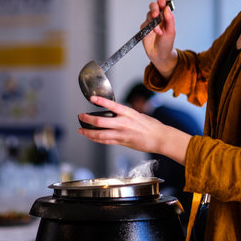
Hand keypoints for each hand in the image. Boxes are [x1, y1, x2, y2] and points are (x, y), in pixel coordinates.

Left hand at [77, 96, 191, 164]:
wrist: (159, 138)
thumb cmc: (150, 126)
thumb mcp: (137, 114)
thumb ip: (124, 114)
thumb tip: (113, 112)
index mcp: (128, 113)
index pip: (112, 105)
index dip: (101, 101)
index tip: (92, 98)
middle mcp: (123, 123)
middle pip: (101, 122)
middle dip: (88, 119)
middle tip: (81, 116)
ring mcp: (122, 134)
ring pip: (100, 134)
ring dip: (88, 132)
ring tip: (81, 129)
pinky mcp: (122, 142)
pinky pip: (105, 141)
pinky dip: (96, 139)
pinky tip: (91, 137)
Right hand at [142, 0, 177, 78]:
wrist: (159, 54)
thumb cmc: (167, 43)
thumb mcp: (171, 31)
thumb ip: (170, 19)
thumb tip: (167, 8)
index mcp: (166, 16)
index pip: (163, 4)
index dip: (162, 1)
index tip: (162, 3)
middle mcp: (158, 18)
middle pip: (153, 6)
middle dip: (154, 8)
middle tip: (156, 15)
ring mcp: (150, 23)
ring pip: (148, 14)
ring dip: (153, 22)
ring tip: (158, 31)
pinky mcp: (144, 28)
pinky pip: (144, 24)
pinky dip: (148, 29)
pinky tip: (152, 34)